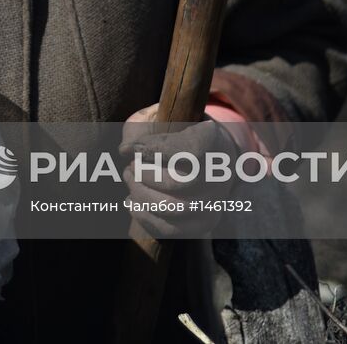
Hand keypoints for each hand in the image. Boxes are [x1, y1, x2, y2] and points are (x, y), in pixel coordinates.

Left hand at [119, 102, 240, 237]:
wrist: (204, 153)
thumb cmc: (172, 131)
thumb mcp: (157, 117)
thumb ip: (141, 129)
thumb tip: (125, 151)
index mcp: (213, 139)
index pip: (187, 150)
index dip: (151, 150)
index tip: (128, 148)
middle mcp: (220, 173)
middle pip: (177, 183)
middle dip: (143, 176)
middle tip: (130, 166)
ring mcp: (215, 201)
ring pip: (172, 208)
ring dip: (140, 195)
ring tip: (129, 180)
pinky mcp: (204, 223)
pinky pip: (170, 229)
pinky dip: (144, 216)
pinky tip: (132, 200)